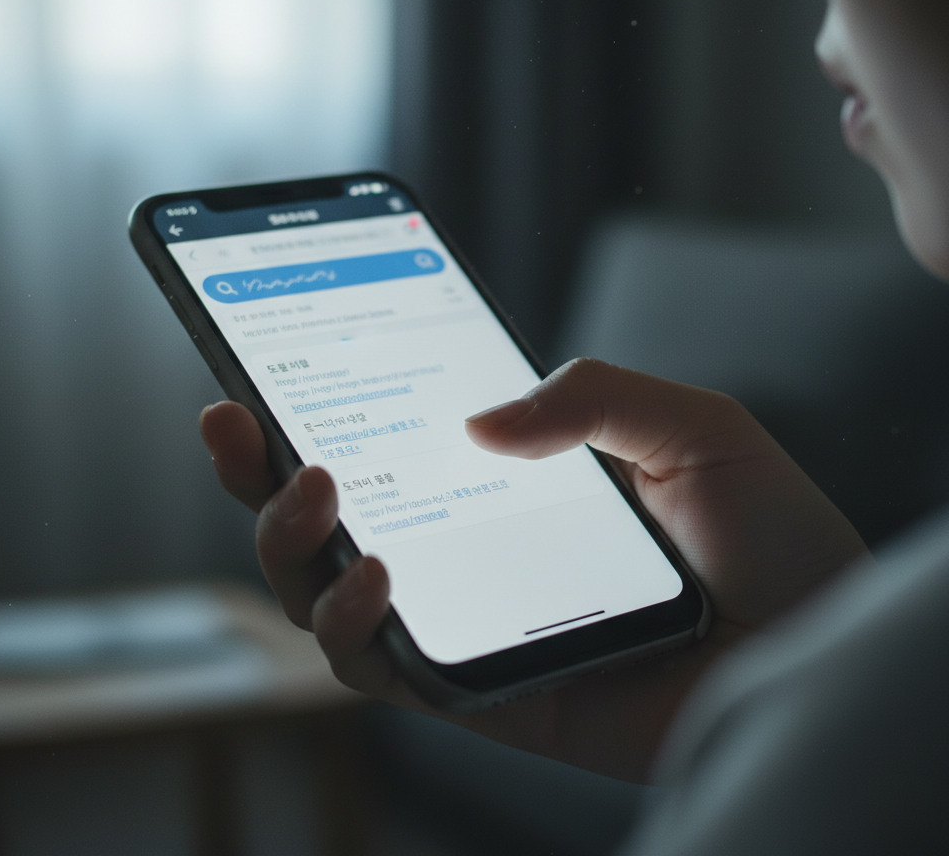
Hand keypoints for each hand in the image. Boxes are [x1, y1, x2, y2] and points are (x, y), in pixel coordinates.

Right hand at [200, 359, 868, 781]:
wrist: (816, 643)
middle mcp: (466, 550)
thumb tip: (479, 420)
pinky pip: (380, 670)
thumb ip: (590, 395)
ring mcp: (463, 620)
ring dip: (289, 544)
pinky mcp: (478, 692)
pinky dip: (350, 623)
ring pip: (324, 598)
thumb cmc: (766, 535)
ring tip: (319, 490)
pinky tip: (373, 570)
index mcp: (502, 483)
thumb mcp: (688, 423)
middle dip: (261, 475)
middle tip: (249, 425)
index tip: (259, 373)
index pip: (385, 445)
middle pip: (327, 523)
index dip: (310, 412)